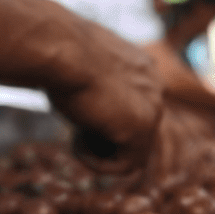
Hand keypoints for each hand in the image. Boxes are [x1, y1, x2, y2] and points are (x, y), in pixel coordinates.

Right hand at [45, 19, 163, 173]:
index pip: (133, 109)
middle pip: (134, 133)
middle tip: (77, 120)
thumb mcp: (82, 69)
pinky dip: (95, 162)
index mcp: (144, 68)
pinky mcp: (142, 129)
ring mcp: (153, 108)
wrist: (58, 48)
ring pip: (129, 152)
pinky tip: (77, 138)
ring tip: (76, 129)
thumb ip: (97, 88)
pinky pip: (123, 166)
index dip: (102, 117)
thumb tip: (89, 110)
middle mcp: (156, 86)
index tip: (80, 106)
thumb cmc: (58, 53)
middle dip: (102, 135)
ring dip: (97, 150)